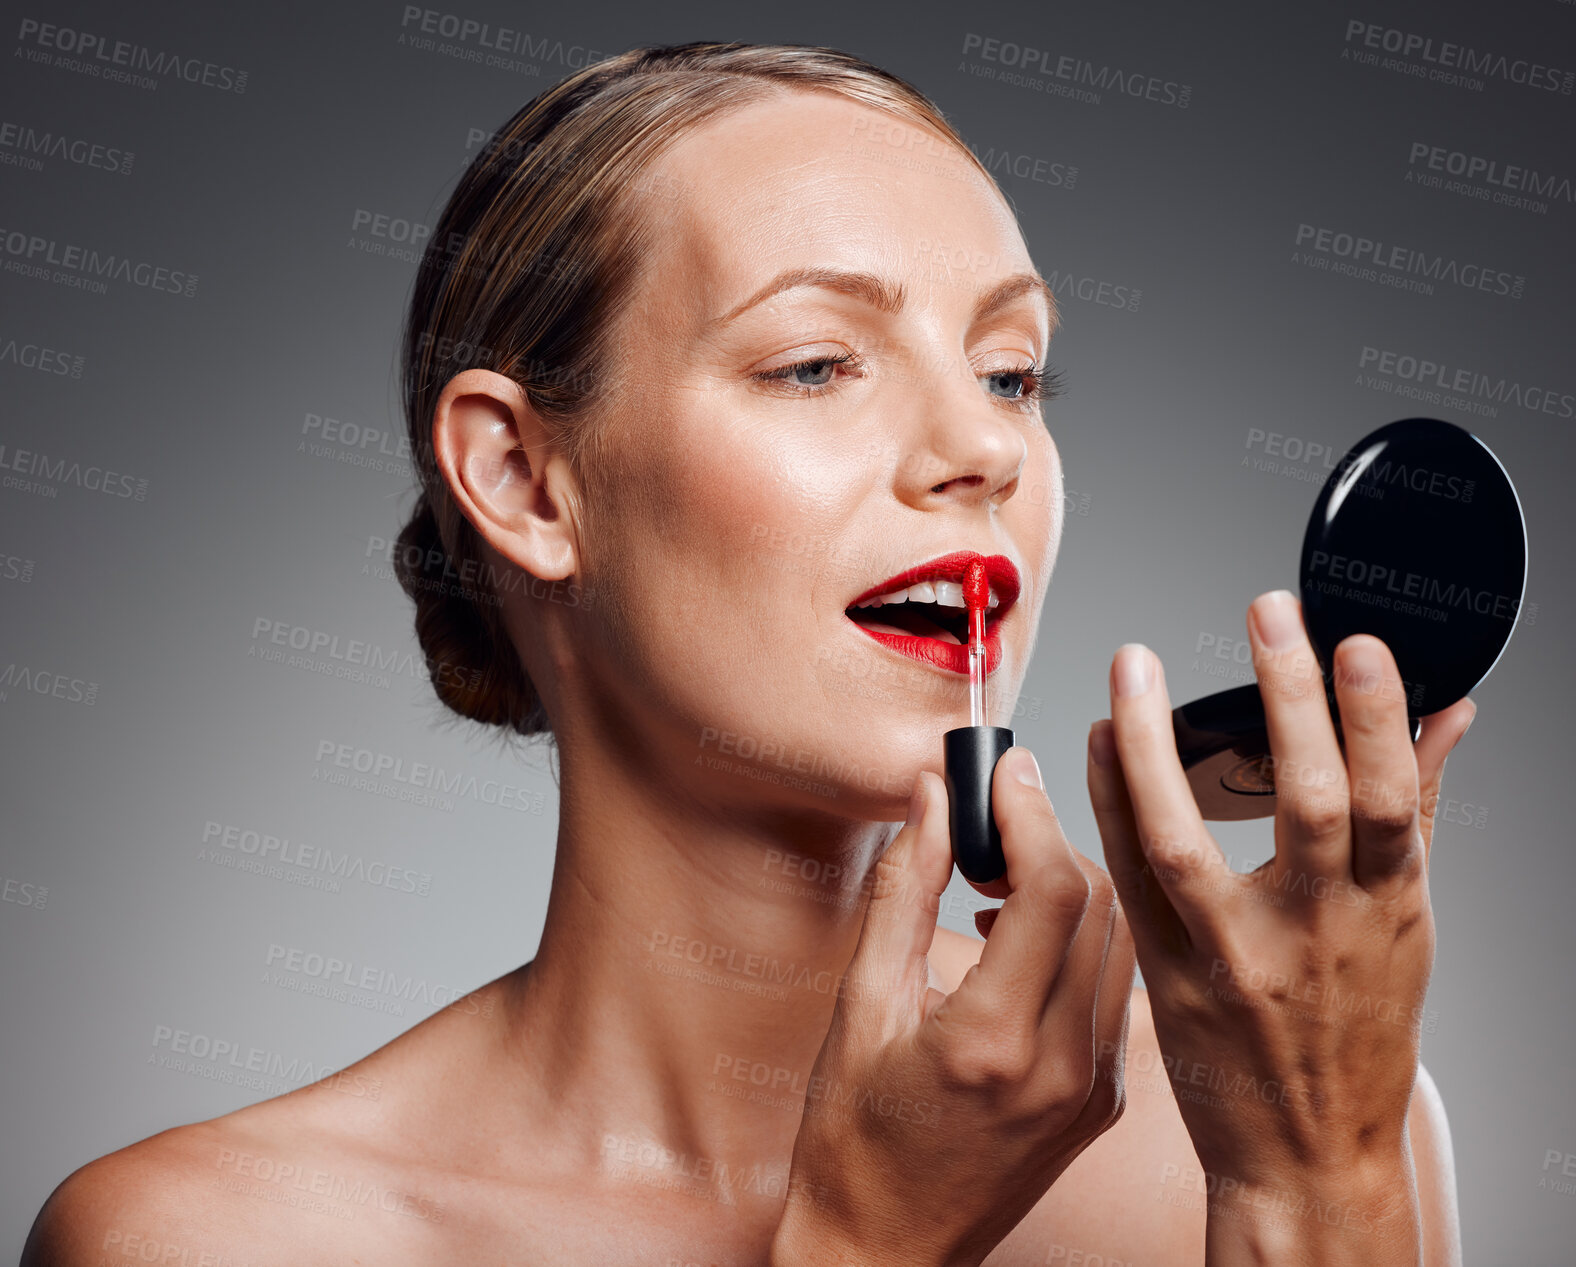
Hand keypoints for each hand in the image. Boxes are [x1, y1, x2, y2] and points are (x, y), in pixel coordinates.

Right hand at [771, 752, 1135, 1266]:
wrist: (885, 1252)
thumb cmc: (853, 1142)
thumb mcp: (860, 1006)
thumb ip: (902, 892)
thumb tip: (933, 801)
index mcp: (995, 1044)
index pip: (1056, 890)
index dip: (1033, 813)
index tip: (1003, 771)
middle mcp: (1064, 1068)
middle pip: (1102, 904)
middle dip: (1053, 840)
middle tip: (992, 821)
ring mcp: (1095, 1090)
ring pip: (1122, 941)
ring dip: (1073, 887)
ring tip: (1001, 879)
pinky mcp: (1104, 1102)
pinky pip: (1114, 989)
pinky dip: (1080, 941)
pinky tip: (1022, 939)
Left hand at [1086, 590, 1475, 1255]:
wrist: (1307, 1154)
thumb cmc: (1361, 1033)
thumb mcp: (1409, 923)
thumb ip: (1419, 810)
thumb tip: (1447, 714)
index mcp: (1385, 912)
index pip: (1392, 802)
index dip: (1376, 721)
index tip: (1356, 644)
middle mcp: (1313, 933)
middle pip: (1306, 804)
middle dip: (1288, 700)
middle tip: (1265, 615)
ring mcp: (1232, 958)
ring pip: (1184, 840)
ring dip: (1152, 745)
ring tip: (1134, 668)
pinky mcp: (1166, 976)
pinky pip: (1125, 878)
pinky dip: (1106, 802)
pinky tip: (1094, 741)